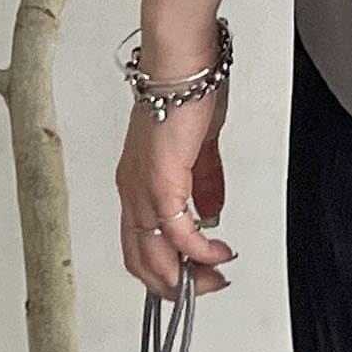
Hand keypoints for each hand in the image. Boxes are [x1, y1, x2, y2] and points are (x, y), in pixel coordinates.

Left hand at [116, 80, 236, 298]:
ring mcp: (142, 187)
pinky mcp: (160, 182)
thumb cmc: (188, 90)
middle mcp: (133, 188)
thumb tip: (211, 211)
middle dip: (175, 283)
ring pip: (153, 253)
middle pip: (141, 258)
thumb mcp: (199, 147)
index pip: (139, 241)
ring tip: (214, 278)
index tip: (193, 276)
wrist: (183, 63)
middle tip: (206, 288)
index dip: (163, 267)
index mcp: (138, 180)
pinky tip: (218, 253)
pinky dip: (199, 249)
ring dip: (187, 274)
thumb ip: (205, 182)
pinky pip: (178, 231)